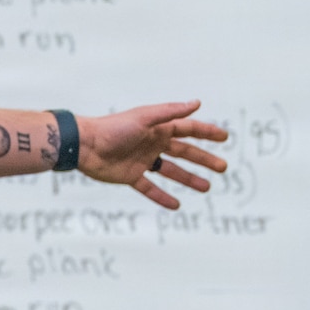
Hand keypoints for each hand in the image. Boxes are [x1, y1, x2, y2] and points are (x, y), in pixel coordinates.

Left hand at [79, 101, 229, 209]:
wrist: (85, 146)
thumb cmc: (114, 128)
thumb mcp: (144, 118)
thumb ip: (170, 112)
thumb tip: (197, 103)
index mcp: (158, 128)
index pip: (188, 129)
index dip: (206, 133)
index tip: (224, 138)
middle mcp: (153, 143)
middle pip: (184, 152)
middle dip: (204, 159)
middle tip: (223, 168)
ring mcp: (143, 160)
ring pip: (171, 171)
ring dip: (189, 179)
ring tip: (206, 187)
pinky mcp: (131, 176)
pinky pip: (150, 188)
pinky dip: (162, 197)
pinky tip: (176, 205)